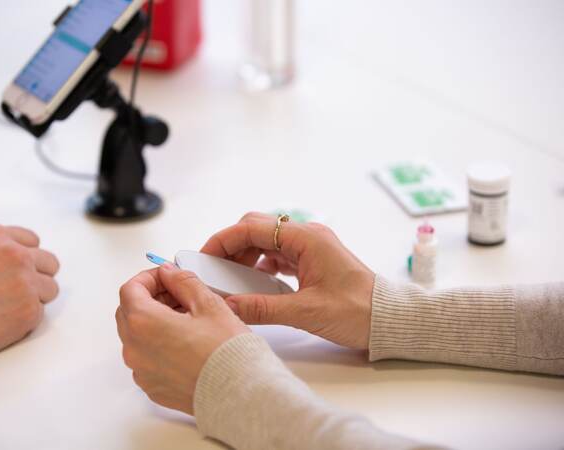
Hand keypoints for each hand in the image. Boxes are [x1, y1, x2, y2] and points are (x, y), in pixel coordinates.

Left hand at [116, 263, 248, 413]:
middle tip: (178, 294)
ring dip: (155, 322)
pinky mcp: (153, 388)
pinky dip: (159, 345)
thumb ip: (183, 282)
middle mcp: (135, 350)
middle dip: (151, 298)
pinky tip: (187, 342)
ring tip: (188, 319)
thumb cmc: (226, 353)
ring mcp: (142, 372)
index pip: (130, 290)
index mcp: (144, 323)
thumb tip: (170, 273)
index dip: (149, 278)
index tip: (166, 276)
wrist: (240, 394)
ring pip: (137, 337)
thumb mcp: (208, 304)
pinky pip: (147, 359)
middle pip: (129, 312)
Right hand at [201, 212, 374, 349]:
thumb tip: (228, 305)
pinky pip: (278, 255)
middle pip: (257, 229)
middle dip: (231, 246)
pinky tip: (253, 284)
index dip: (224, 240)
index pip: (253, 227)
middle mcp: (307, 236)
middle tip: (213, 269)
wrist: (390, 319)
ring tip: (229, 278)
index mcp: (306, 238)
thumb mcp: (307, 312)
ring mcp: (311, 247)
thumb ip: (264, 308)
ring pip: (266, 242)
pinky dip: (260, 265)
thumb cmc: (359, 311)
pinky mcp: (313, 261)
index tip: (204, 257)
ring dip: (245, 256)